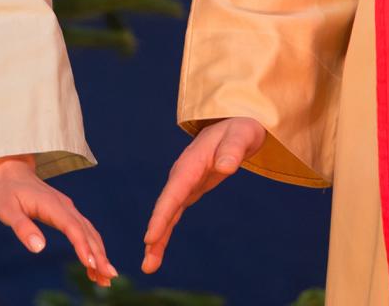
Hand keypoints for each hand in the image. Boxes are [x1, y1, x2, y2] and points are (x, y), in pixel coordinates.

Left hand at [0, 154, 115, 287]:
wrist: (11, 172)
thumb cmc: (5, 193)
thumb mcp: (6, 210)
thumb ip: (22, 227)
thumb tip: (38, 248)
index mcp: (52, 205)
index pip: (72, 227)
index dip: (83, 246)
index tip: (91, 264)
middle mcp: (65, 207)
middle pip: (87, 232)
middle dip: (99, 255)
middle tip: (109, 277)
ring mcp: (68, 209)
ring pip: (89, 233)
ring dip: (99, 253)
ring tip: (105, 277)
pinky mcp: (67, 214)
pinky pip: (84, 231)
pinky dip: (92, 247)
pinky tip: (93, 264)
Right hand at [141, 116, 265, 273]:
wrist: (235, 123)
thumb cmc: (239, 128)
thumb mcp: (241, 135)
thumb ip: (233, 150)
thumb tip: (226, 167)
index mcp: (190, 163)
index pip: (174, 193)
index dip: (161, 216)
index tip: (150, 238)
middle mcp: (182, 175)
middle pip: (165, 208)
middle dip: (155, 235)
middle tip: (147, 263)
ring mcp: (183, 183)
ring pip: (167, 213)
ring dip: (157, 239)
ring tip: (149, 265)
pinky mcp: (189, 190)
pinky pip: (174, 213)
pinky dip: (165, 231)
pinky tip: (157, 249)